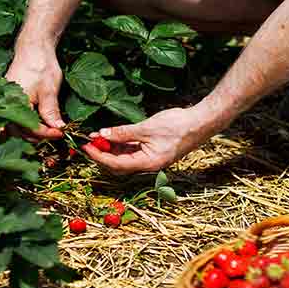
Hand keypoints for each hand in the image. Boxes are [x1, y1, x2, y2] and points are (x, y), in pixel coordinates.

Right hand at [5, 39, 64, 139]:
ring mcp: (6, 103)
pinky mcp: (9, 101)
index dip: (47, 134)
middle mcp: (7, 105)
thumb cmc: (40, 65)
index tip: (61, 133)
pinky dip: (26, 125)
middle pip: (20, 132)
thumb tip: (58, 128)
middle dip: (39, 136)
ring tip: (48, 129)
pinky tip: (38, 124)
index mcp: (16, 103)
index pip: (31, 129)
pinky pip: (15, 119)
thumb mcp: (49, 90)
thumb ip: (51, 112)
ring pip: (16, 128)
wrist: (33, 48)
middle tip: (56, 132)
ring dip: (32, 132)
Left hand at [82, 106, 219, 174]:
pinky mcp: (153, 151)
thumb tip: (102, 134)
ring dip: (110, 149)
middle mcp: (148, 165)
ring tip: (96, 136)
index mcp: (148, 163)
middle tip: (88, 142)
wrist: (201, 122)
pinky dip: (121, 145)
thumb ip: (123, 132)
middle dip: (102, 154)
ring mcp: (151, 159)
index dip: (99, 157)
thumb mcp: (147, 127)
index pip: (116, 165)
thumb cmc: (178, 125)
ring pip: (124, 158)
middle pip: (118, 165)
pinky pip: (132, 151)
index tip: (86, 147)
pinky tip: (111, 135)